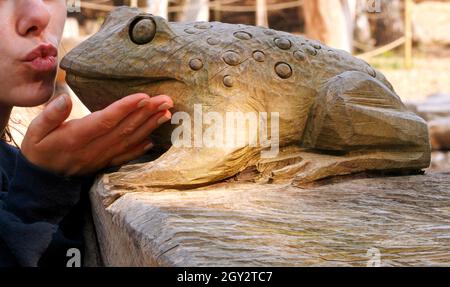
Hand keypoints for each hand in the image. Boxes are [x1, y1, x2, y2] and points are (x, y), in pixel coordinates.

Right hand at [21, 93, 172, 176]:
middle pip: (124, 129)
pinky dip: (141, 148)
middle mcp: (93, 149)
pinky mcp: (105, 164)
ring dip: (149, 126)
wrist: (42, 181)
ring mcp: (102, 158)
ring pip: (129, 140)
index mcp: (76, 137)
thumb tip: (66, 98)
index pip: (106, 120)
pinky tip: (154, 139)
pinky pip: (126, 156)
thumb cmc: (38, 150)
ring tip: (166, 113)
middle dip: (147, 113)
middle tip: (166, 100)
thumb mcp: (35, 131)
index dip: (126, 108)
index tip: (144, 97)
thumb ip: (51, 115)